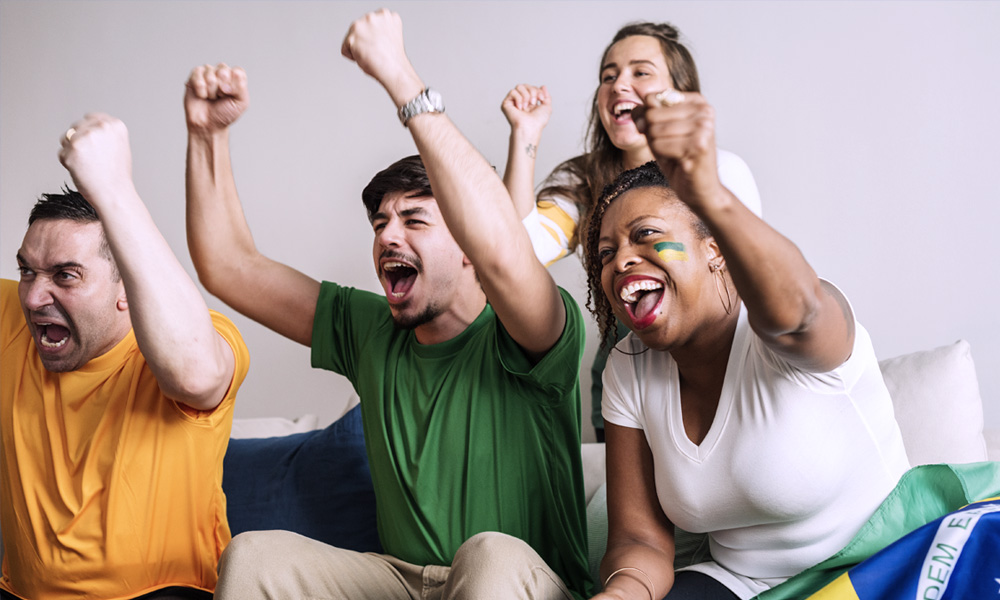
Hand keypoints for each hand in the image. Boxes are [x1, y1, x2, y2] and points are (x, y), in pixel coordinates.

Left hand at [58, 113, 134, 204]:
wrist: (115, 194)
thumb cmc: (116, 175)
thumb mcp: (119, 146)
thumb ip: (104, 134)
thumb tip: (86, 128)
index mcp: (115, 125)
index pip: (90, 118)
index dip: (89, 131)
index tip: (93, 144)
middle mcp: (101, 127)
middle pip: (76, 127)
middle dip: (79, 141)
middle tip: (92, 159)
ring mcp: (86, 137)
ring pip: (66, 139)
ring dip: (72, 151)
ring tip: (88, 165)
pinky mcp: (72, 149)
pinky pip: (62, 153)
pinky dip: (68, 163)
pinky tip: (82, 171)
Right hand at [185, 63, 249, 133]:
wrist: (208, 125)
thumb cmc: (225, 114)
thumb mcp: (241, 103)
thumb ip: (242, 87)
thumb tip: (232, 74)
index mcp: (236, 77)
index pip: (237, 72)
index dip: (234, 85)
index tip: (231, 95)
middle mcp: (222, 72)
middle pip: (223, 71)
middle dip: (222, 89)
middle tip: (220, 97)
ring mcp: (208, 72)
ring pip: (210, 75)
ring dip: (211, 91)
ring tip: (211, 98)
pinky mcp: (195, 75)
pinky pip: (198, 77)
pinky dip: (201, 90)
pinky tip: (202, 95)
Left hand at [341, 9, 421, 104]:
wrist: (394, 69)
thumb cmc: (394, 58)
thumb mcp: (390, 35)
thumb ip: (379, 29)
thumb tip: (367, 34)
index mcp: (385, 14)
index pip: (369, 24)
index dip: (373, 37)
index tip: (382, 45)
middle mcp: (372, 16)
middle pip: (358, 29)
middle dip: (364, 41)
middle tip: (376, 51)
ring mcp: (361, 25)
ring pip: (351, 37)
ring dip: (358, 48)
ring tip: (371, 54)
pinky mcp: (352, 37)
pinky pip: (345, 49)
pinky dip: (352, 57)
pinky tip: (365, 58)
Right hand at [501, 84, 551, 138]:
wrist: (530, 128)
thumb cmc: (538, 122)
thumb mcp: (547, 107)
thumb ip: (546, 96)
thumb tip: (543, 86)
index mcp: (529, 101)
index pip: (532, 88)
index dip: (537, 90)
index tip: (541, 99)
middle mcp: (521, 101)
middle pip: (526, 85)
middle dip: (532, 92)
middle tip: (533, 103)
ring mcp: (513, 102)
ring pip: (519, 87)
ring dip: (526, 95)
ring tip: (526, 106)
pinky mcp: (506, 103)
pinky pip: (512, 92)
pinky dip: (519, 98)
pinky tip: (520, 108)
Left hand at [633, 91, 721, 207]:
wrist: (700, 190)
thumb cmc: (680, 160)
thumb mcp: (659, 132)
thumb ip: (647, 116)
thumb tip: (634, 109)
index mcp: (696, 101)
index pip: (653, 98)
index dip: (647, 118)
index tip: (662, 133)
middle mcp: (703, 110)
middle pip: (652, 114)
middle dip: (652, 135)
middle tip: (670, 147)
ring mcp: (703, 127)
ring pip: (654, 130)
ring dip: (658, 147)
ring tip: (675, 154)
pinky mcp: (698, 145)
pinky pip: (659, 145)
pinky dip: (662, 156)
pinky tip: (679, 161)